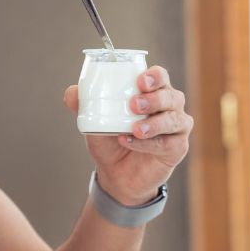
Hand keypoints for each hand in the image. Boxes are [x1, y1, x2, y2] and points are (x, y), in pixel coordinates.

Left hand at [64, 66, 192, 204]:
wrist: (115, 174)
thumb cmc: (110, 139)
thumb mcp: (94, 121)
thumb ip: (83, 106)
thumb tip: (72, 93)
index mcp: (152, 92)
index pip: (160, 76)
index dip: (154, 76)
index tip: (140, 81)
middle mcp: (170, 107)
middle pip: (171, 96)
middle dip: (153, 99)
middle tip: (133, 105)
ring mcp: (176, 127)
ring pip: (174, 119)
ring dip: (154, 123)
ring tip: (134, 128)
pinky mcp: (177, 148)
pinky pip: (167, 143)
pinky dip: (147, 143)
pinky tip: (129, 142)